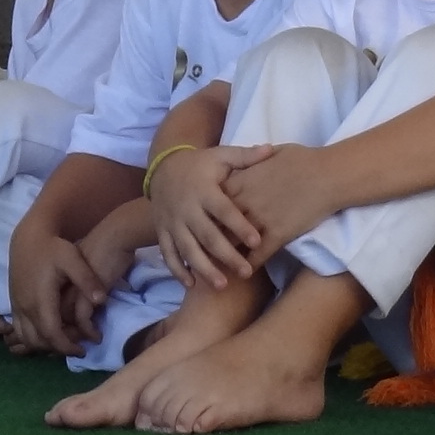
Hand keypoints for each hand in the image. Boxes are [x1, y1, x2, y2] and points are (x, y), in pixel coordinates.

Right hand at [8, 226, 112, 356]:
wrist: (28, 237)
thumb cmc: (53, 247)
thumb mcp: (73, 258)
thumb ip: (87, 280)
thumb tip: (101, 301)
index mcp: (40, 299)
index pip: (52, 334)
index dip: (67, 347)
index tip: (83, 351)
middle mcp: (24, 306)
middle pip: (38, 341)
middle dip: (58, 349)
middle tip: (77, 346)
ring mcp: (16, 305)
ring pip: (26, 338)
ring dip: (44, 345)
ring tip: (63, 340)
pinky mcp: (14, 303)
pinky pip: (18, 330)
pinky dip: (32, 338)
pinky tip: (47, 332)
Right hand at [151, 143, 274, 289]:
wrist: (162, 168)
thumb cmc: (199, 165)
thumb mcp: (220, 156)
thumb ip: (245, 157)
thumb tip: (272, 149)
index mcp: (204, 190)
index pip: (223, 210)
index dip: (240, 225)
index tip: (258, 241)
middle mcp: (186, 208)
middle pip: (207, 235)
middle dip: (226, 255)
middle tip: (246, 273)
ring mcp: (172, 222)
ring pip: (187, 249)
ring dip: (203, 268)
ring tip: (222, 285)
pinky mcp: (162, 232)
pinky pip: (168, 254)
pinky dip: (177, 269)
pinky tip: (191, 285)